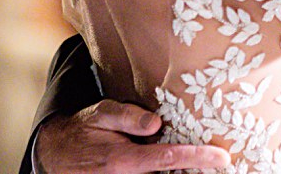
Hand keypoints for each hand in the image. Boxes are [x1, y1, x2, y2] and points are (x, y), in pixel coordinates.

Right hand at [34, 100, 229, 173]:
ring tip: (207, 163)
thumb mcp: (101, 113)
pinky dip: (169, 170)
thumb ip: (127, 117)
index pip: (168, 158)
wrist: (58, 154)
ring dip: (183, 171)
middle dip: (195, 170)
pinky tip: (185, 165)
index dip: (198, 158)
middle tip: (219, 160)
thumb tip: (156, 123)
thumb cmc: (84, 130)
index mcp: (123, 161)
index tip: (222, 158)